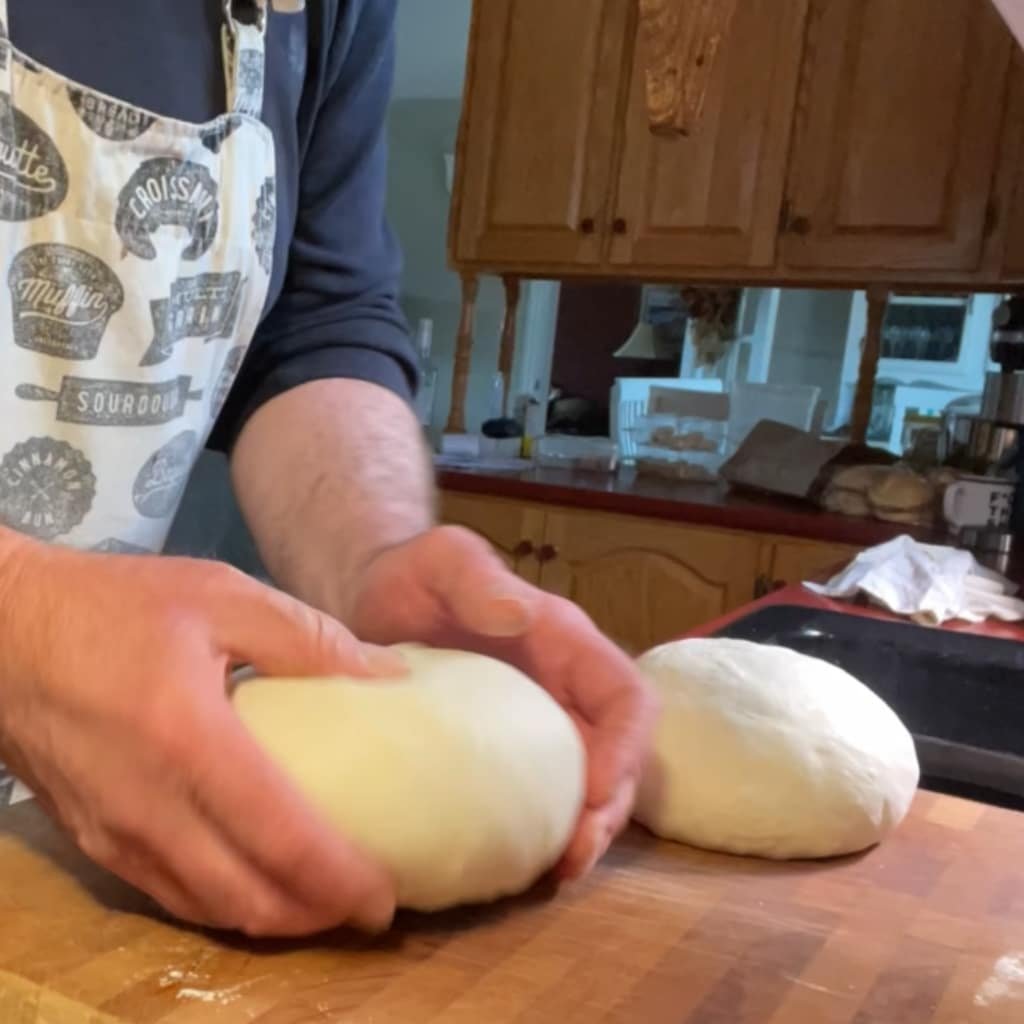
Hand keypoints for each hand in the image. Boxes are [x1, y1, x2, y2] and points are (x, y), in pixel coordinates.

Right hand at [0, 538, 403, 936]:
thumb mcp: (222, 594)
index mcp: (189, 738)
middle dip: (316, 916)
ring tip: (325, 900)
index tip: (388, 897)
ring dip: (273, 918)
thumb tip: (391, 675)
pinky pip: (168, 894)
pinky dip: (224, 903)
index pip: (281, 838)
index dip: (342, 881)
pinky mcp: (92, 840)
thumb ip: (310, 637)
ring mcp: (113, 833)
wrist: (2, 632)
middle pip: (247, 897)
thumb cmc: (116, 605)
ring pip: (207, 908)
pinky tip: (257, 882)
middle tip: (369, 907)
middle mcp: (149, 805)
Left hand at [347, 526, 656, 879]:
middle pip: (619, 755)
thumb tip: (521, 615)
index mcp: (565, 642)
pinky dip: (540, 834)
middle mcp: (564, 688)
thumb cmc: (414, 574)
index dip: (627, 745)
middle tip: (574, 857)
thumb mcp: (444, 560)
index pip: (626, 695)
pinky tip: (515, 866)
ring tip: (555, 873)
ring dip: (582, 833)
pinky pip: (538, 799)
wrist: (374, 596)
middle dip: (609, 809)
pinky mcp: (502, 754)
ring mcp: (535, 725)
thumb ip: (479, 580)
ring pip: (586, 786)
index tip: (597, 791)